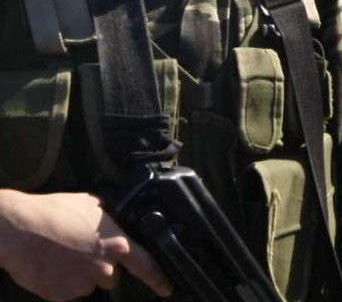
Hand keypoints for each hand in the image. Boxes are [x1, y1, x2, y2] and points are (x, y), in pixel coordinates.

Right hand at [0, 190, 172, 300]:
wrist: (18, 229)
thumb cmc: (54, 212)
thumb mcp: (93, 204)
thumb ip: (112, 219)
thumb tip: (118, 222)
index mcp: (116, 245)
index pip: (147, 266)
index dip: (159, 279)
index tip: (167, 288)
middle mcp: (103, 269)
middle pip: (112, 276)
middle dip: (102, 267)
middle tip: (82, 251)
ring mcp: (82, 285)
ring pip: (89, 284)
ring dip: (81, 274)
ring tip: (63, 255)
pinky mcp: (62, 296)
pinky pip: (69, 291)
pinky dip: (63, 282)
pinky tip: (53, 264)